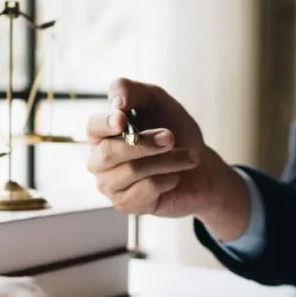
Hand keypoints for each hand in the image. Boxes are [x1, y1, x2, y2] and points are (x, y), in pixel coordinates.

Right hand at [86, 78, 250, 239]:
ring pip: (132, 171)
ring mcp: (111, 185)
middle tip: (171, 137)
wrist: (202, 168)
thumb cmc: (177, 132)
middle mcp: (100, 161)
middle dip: (145, 143)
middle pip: (108, 153)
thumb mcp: (158, 101)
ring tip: (189, 157)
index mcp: (102, 134)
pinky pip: (145, 190)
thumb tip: (116, 103)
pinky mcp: (126, 205)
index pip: (93, 127)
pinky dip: (167, 180)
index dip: (105, 123)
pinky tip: (174, 178)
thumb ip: (132, 91)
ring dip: (167, 161)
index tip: (123, 118)